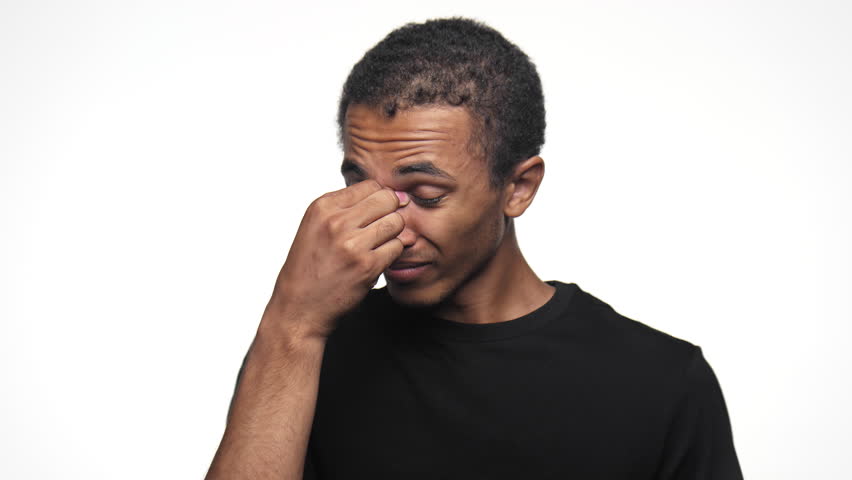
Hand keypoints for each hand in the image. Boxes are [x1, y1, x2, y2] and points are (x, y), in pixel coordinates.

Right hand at [264, 180, 407, 339]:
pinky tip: (376, 261)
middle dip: (390, 213)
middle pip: (387, 199)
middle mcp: (337, 221)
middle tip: (380, 231)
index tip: (376, 214)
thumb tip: (392, 195)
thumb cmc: (310, 268)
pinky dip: (392, 254)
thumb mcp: (316, 227)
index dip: (379, 199)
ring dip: (393, 234)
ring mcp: (353, 243)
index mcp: (323, 206)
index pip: (371, 185)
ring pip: (396, 222)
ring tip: (377, 246)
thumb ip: (347, 208)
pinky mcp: (367, 265)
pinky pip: (398, 247)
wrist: (299, 307)